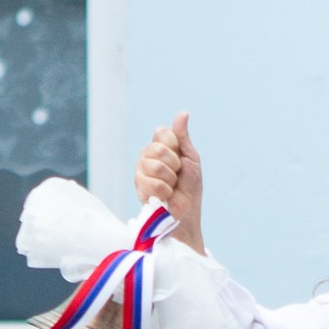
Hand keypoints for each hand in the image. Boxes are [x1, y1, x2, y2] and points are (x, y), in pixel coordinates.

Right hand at [133, 111, 204, 253]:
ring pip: (154, 166)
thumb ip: (183, 137)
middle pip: (157, 148)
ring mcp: (140, 171)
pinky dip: (164, 192)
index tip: (181, 159)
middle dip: (174, 165)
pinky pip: (151, 183)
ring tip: (170, 188)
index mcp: (160, 146)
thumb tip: (183, 113)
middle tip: (176, 176)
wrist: (185, 215)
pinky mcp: (138, 187)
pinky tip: (164, 197)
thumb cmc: (189, 189)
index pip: (162, 132)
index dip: (175, 146)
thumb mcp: (191, 160)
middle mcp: (147, 156)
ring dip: (169, 180)